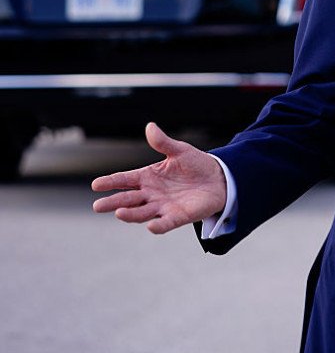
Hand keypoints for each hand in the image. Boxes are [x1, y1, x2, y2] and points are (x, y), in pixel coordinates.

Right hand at [92, 123, 226, 233]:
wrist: (220, 178)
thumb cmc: (196, 164)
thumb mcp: (180, 150)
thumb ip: (163, 142)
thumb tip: (150, 126)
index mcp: (148, 177)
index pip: (125, 179)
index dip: (110, 182)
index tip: (96, 184)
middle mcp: (151, 194)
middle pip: (128, 199)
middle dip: (113, 202)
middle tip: (98, 206)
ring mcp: (163, 206)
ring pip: (142, 212)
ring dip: (131, 214)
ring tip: (119, 213)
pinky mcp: (178, 216)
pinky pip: (166, 223)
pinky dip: (158, 226)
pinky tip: (150, 226)